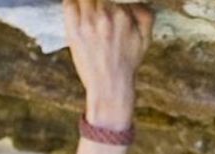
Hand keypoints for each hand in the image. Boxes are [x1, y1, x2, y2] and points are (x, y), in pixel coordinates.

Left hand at [64, 0, 154, 127]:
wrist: (110, 85)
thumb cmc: (127, 63)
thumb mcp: (145, 40)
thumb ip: (146, 17)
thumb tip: (139, 3)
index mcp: (124, 16)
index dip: (113, 1)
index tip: (109, 6)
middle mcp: (106, 16)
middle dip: (99, 2)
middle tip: (99, 12)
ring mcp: (89, 23)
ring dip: (86, 2)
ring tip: (88, 10)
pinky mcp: (74, 30)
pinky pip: (69, 4)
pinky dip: (71, 3)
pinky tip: (76, 9)